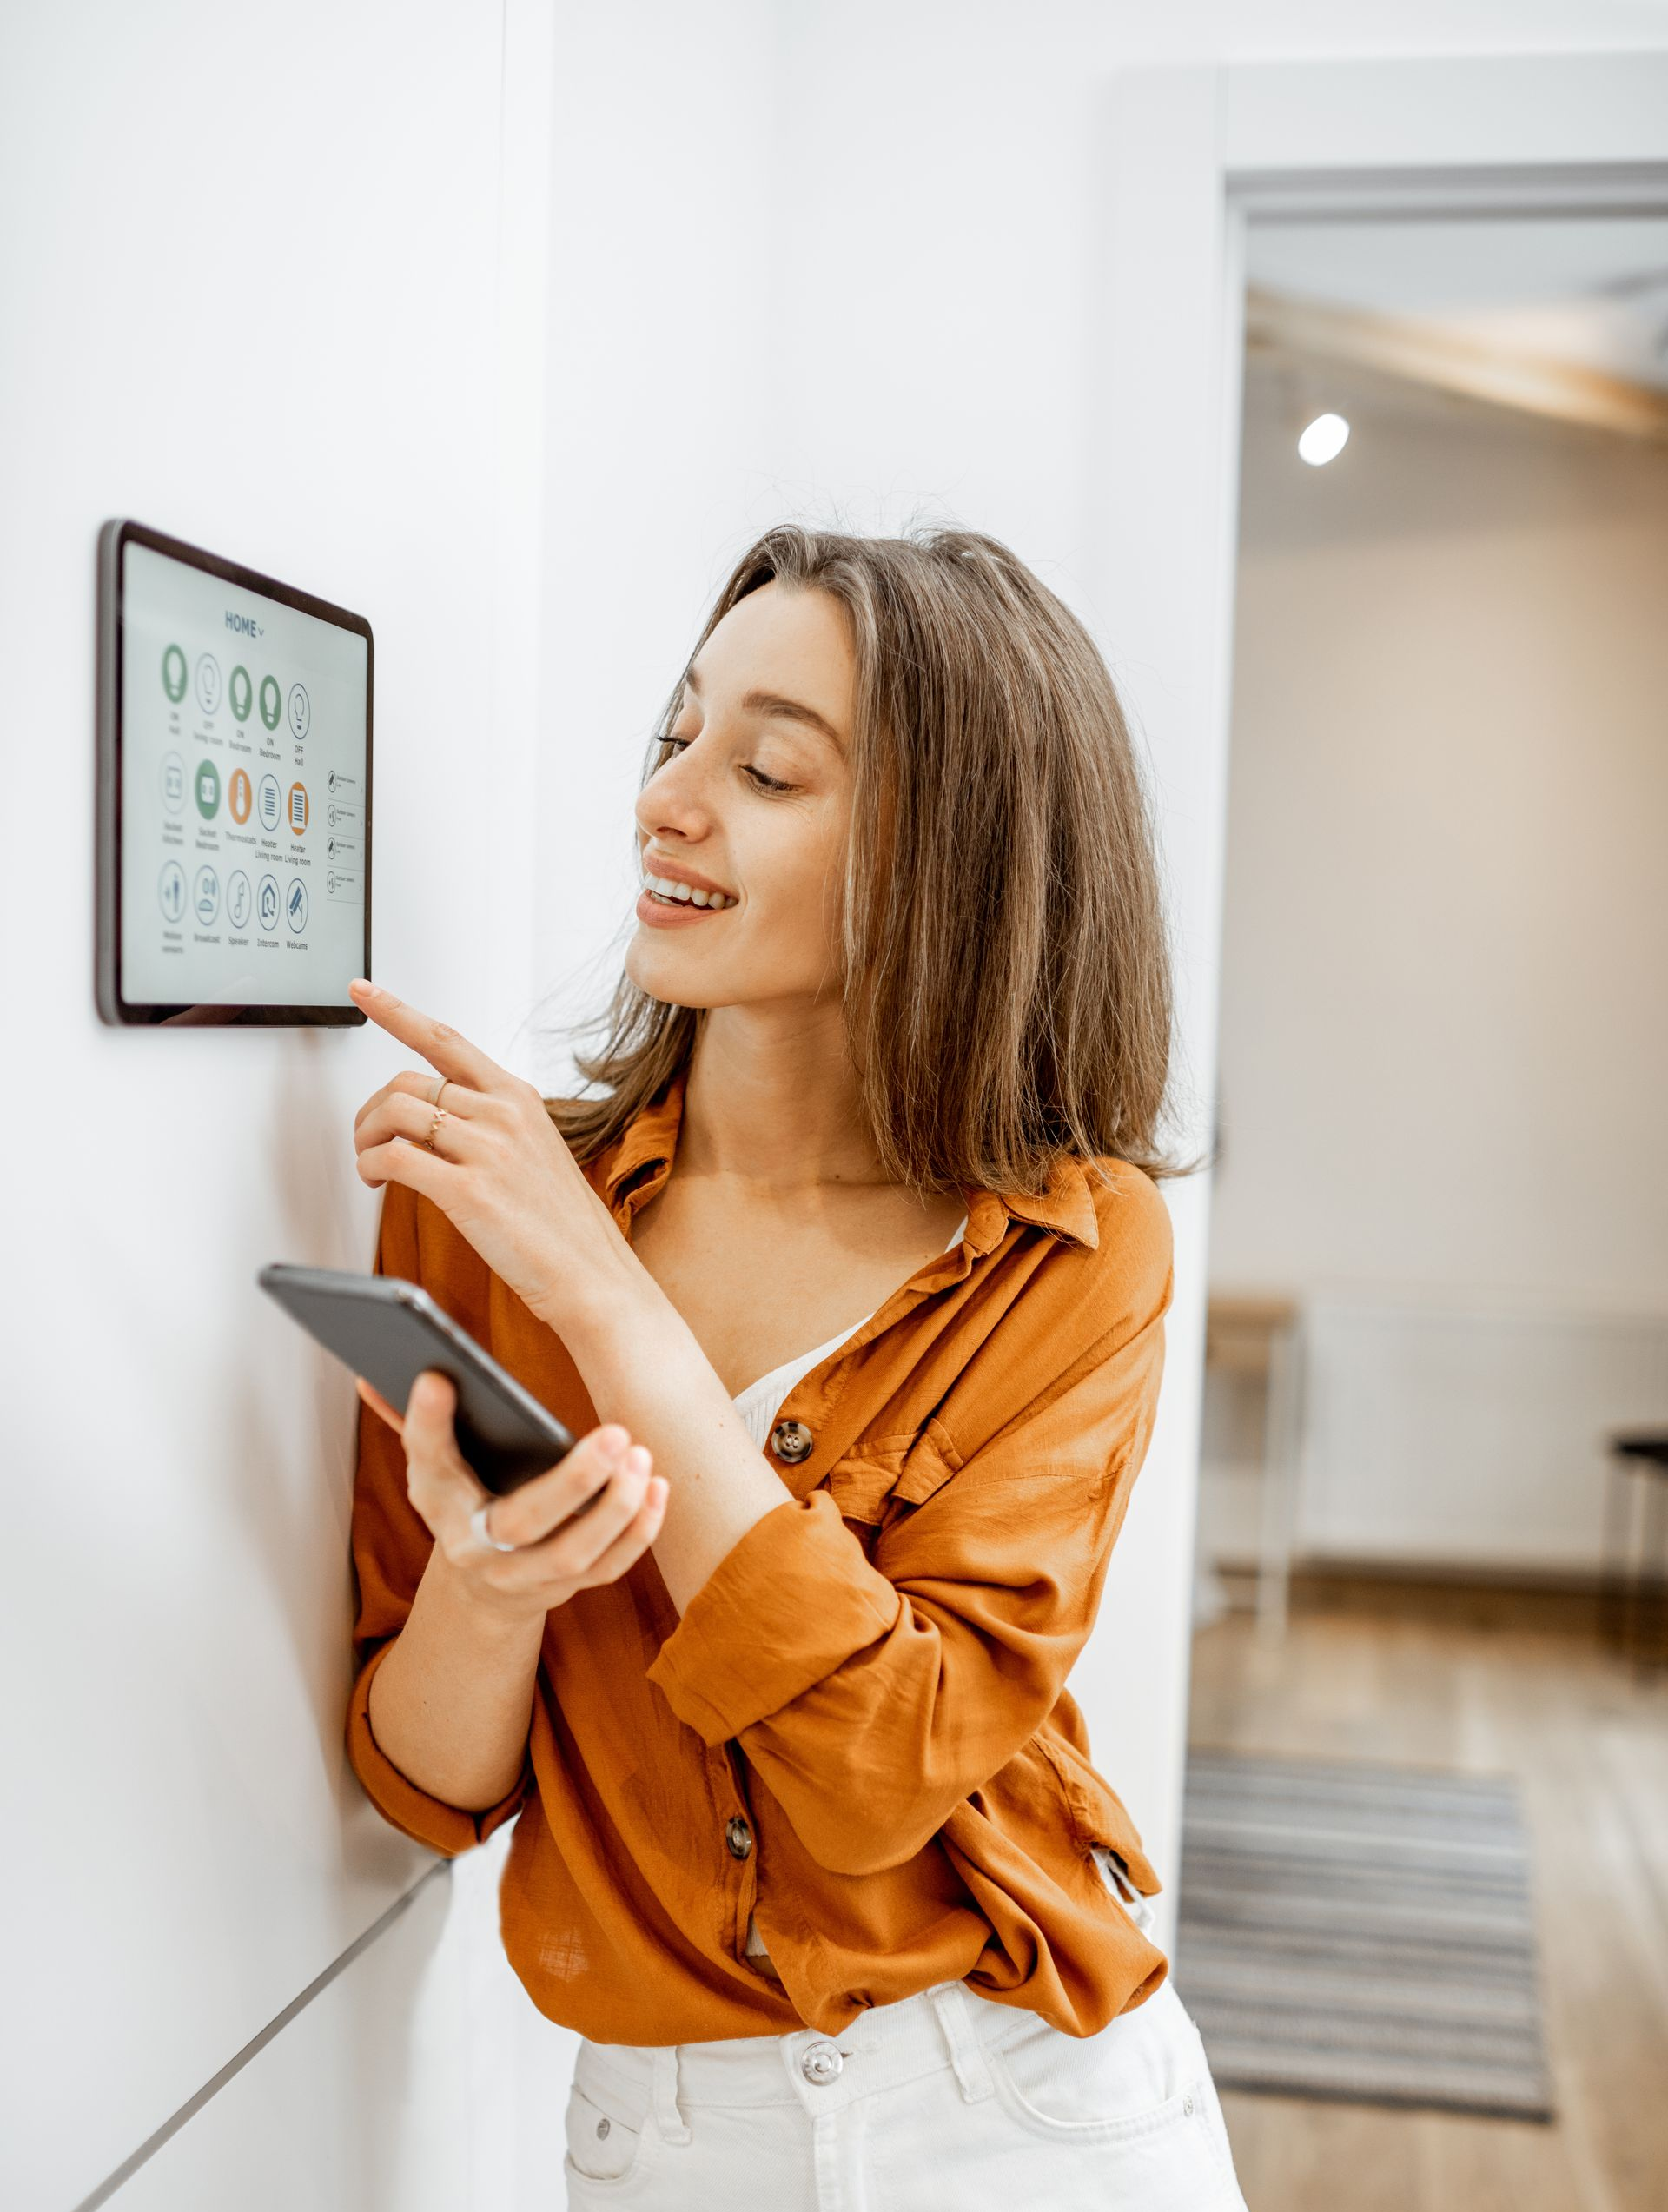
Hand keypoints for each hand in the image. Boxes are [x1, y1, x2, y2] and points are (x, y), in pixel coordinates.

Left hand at [348, 979, 635, 1329]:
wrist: (593, 1275)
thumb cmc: (563, 1225)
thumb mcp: (536, 1152)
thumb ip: (490, 1126)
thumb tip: (433, 1123)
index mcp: (518, 1098)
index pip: (446, 1041)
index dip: (397, 1012)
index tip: (364, 991)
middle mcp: (503, 1114)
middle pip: (406, 1082)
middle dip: (370, 1110)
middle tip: (367, 1139)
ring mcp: (488, 1150)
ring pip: (394, 1114)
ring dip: (365, 1138)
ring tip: (370, 1164)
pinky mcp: (468, 1191)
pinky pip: (395, 1158)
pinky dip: (371, 1166)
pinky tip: (376, 1180)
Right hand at [361, 1371, 668, 1621]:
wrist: (478, 1589)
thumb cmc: (462, 1503)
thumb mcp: (432, 1468)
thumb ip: (414, 1422)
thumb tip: (370, 1375)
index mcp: (438, 1505)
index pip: (428, 1463)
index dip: (426, 1424)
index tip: (437, 1378)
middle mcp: (477, 1548)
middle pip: (523, 1523)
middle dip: (573, 1482)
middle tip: (616, 1434)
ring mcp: (524, 1576)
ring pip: (573, 1554)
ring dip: (616, 1508)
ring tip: (641, 1456)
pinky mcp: (565, 1589)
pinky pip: (608, 1569)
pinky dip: (638, 1532)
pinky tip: (658, 1488)